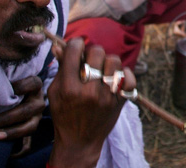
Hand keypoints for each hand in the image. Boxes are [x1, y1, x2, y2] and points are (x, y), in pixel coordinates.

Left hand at [0, 76, 44, 142]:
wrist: (17, 95)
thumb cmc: (8, 84)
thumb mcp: (10, 78)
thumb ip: (4, 78)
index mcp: (35, 84)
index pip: (32, 84)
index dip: (19, 87)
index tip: (2, 91)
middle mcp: (39, 100)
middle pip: (27, 110)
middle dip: (6, 117)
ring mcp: (37, 114)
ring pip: (29, 126)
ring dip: (10, 131)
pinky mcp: (33, 125)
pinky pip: (25, 134)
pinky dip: (11, 136)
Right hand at [47, 39, 135, 167]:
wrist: (80, 142)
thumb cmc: (64, 114)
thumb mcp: (55, 92)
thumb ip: (61, 68)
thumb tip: (59, 45)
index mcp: (69, 88)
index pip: (74, 51)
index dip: (75, 44)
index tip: (76, 47)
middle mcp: (89, 91)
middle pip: (97, 52)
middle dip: (92, 52)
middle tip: (90, 60)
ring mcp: (107, 97)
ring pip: (114, 61)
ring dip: (108, 62)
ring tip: (103, 69)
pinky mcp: (120, 102)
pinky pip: (129, 78)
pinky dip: (125, 74)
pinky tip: (116, 78)